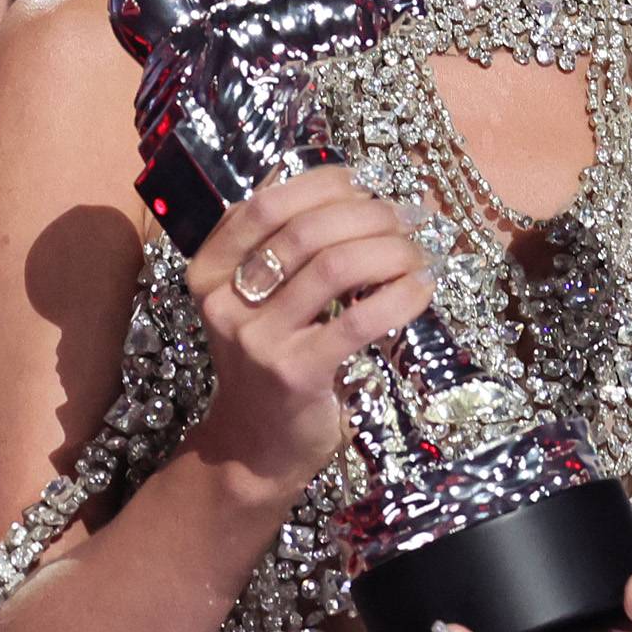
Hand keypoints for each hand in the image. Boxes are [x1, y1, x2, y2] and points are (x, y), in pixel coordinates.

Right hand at [184, 166, 429, 505]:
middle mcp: (225, 301)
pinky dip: (400, 295)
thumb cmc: (268, 362)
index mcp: (209, 271)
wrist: (254, 447)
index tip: (363, 184)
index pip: (263, 205)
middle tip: (405, 220)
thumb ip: (285, 250)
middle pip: (305, 230)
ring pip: (335, 267)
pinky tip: (421, 288)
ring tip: (417, 253)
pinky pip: (359, 319)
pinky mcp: (295, 372)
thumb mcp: (257, 301)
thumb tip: (356, 189)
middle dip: (367, 215)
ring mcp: (257, 339)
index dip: (319, 185)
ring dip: (390, 250)